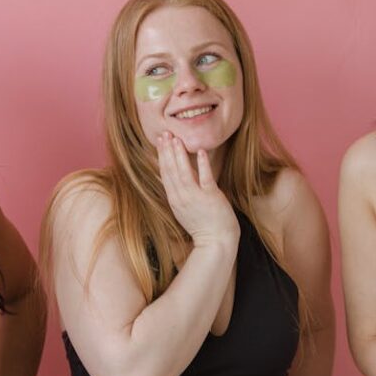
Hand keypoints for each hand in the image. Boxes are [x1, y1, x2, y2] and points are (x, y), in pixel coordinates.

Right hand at [156, 131, 238, 247]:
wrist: (215, 242)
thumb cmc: (203, 225)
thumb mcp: (185, 208)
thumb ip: (181, 191)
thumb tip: (178, 174)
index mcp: (174, 199)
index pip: (164, 174)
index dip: (161, 156)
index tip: (159, 141)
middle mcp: (181, 197)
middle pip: (170, 171)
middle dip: (166, 151)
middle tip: (163, 134)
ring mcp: (195, 197)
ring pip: (183, 173)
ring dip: (179, 155)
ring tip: (176, 139)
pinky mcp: (210, 197)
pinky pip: (205, 178)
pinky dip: (202, 164)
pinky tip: (200, 151)